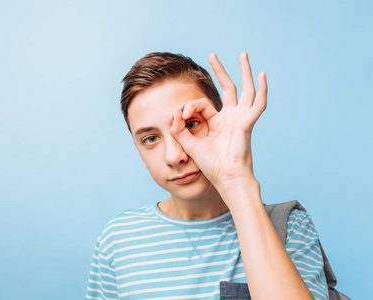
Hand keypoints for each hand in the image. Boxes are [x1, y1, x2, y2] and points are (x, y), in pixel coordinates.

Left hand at [170, 52, 266, 187]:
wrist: (226, 178)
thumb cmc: (212, 165)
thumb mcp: (190, 145)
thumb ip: (180, 130)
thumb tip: (173, 114)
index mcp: (218, 122)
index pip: (202, 104)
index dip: (189, 107)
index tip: (180, 116)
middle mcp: (231, 117)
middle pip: (228, 88)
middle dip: (221, 71)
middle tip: (213, 54)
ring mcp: (240, 118)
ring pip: (245, 90)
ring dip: (244, 72)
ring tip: (243, 55)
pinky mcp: (247, 123)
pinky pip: (258, 104)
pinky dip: (262, 90)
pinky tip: (262, 75)